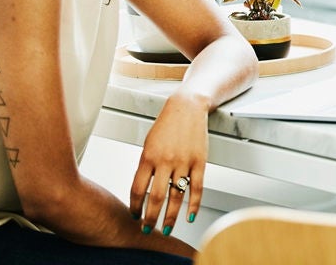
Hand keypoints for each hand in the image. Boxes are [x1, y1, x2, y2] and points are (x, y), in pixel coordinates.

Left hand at [129, 92, 208, 235]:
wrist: (187, 107)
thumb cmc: (166, 124)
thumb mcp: (149, 144)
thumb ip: (146, 166)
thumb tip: (144, 190)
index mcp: (148, 157)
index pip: (138, 189)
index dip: (135, 206)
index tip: (135, 215)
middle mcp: (166, 161)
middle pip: (157, 197)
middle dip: (151, 217)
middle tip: (148, 229)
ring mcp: (184, 162)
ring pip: (177, 196)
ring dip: (171, 216)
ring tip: (168, 228)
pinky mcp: (200, 161)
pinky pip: (197, 188)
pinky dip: (195, 204)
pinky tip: (191, 215)